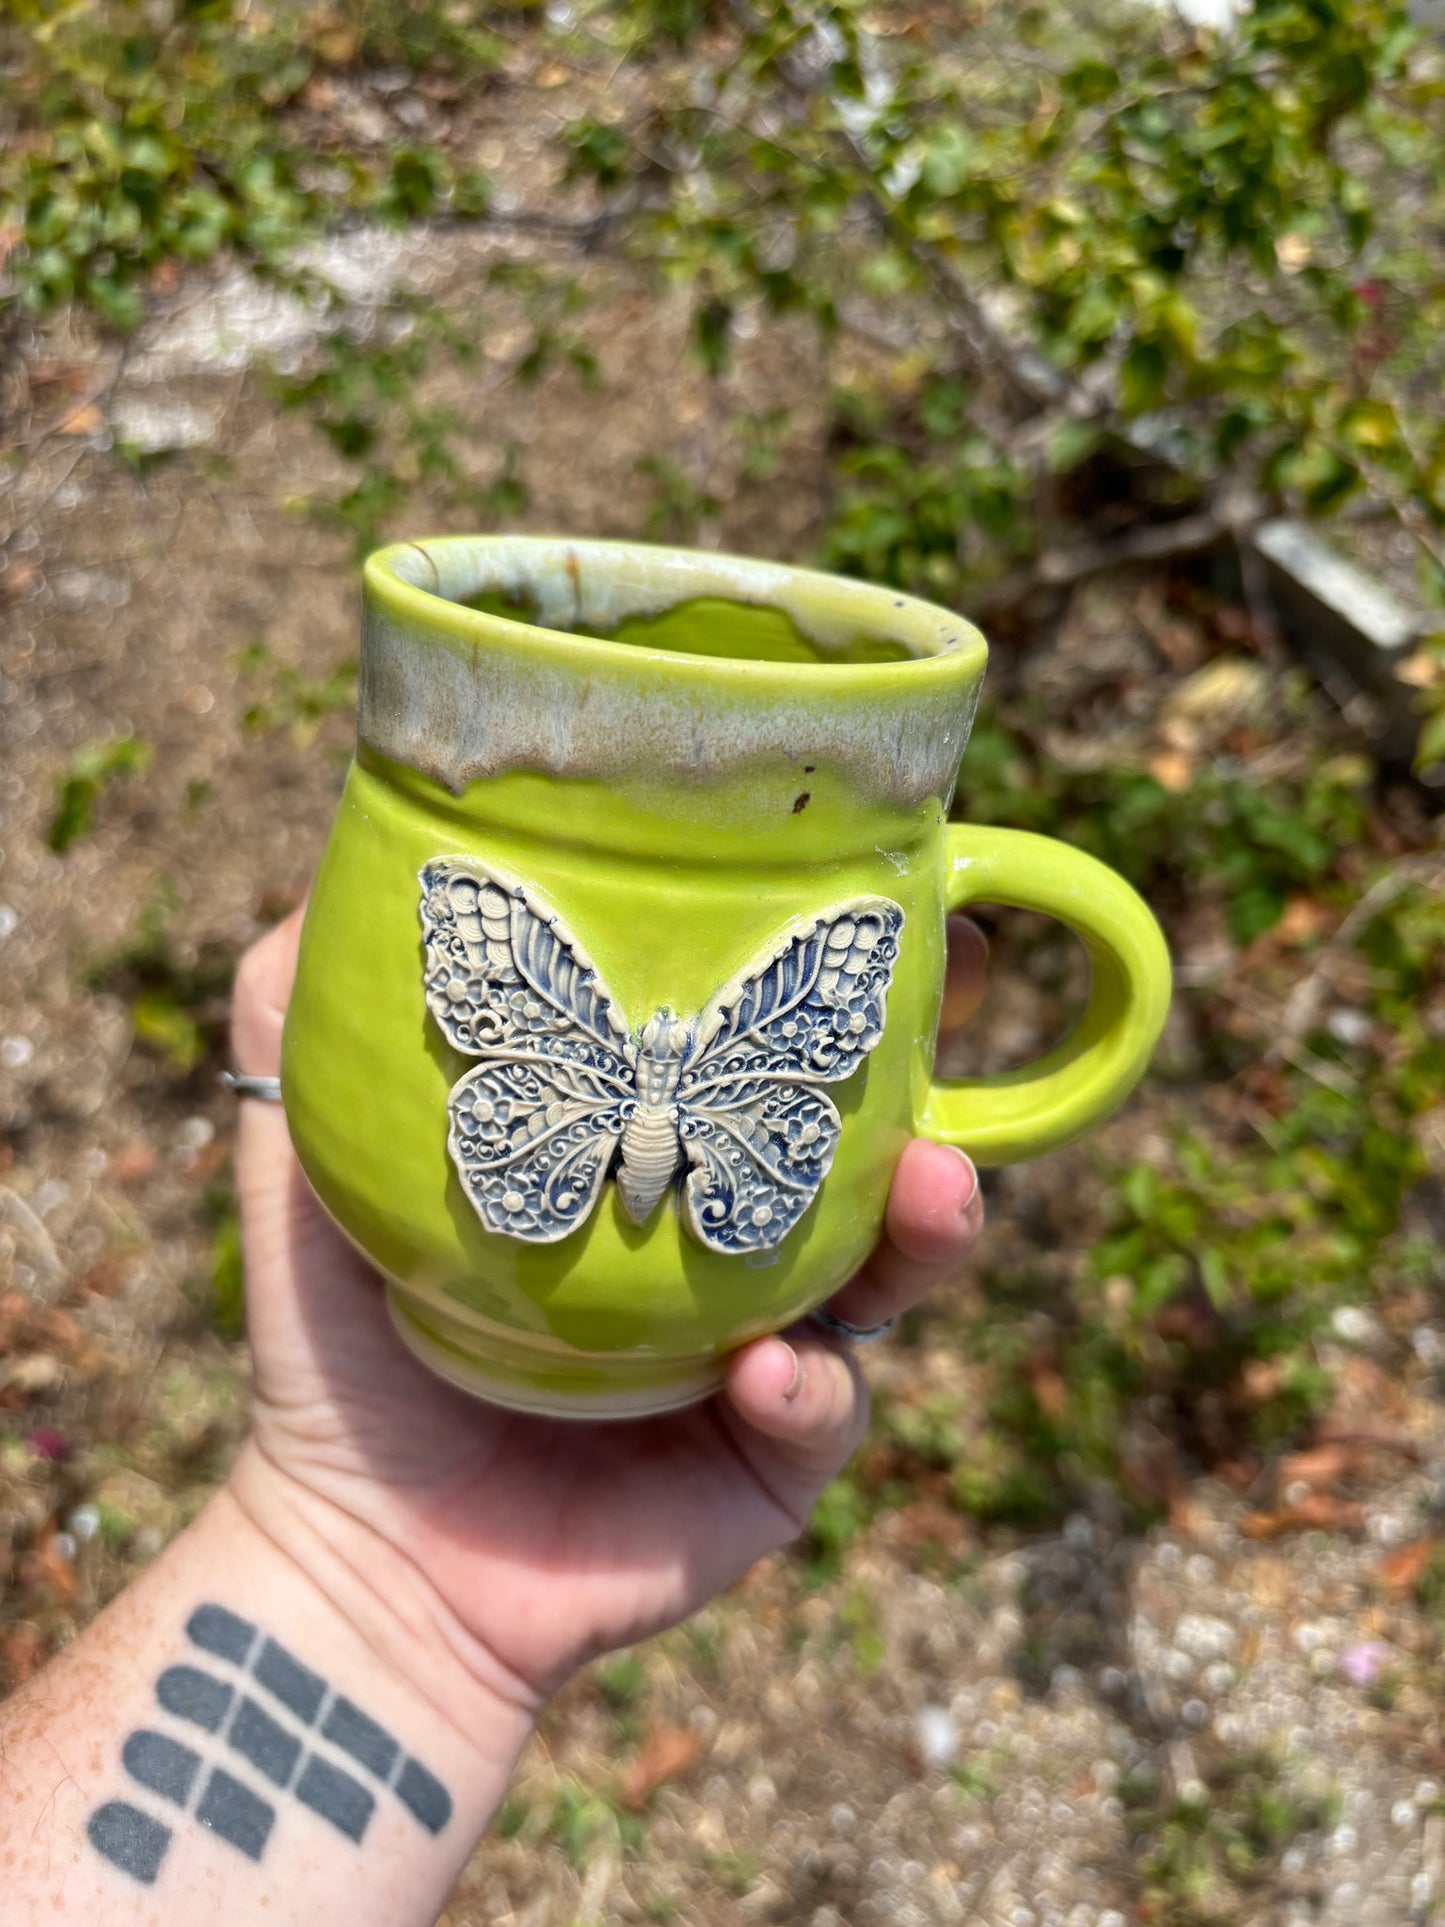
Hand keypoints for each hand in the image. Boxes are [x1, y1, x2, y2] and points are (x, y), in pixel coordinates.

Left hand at [227, 908, 987, 1720]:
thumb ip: (309, 1022)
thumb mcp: (313, 1166)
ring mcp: (773, 1350)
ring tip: (933, 1183)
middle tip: (963, 988)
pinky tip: (764, 1372)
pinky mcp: (774, 1461)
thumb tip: (343, 863)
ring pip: (895, 1271)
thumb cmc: (347, 1354)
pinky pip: (825, 1413)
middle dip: (933, 1061)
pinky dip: (807, 1388)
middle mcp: (734, 1244)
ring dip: (930, 1223)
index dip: (828, 978)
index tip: (883, 897)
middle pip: (869, 1140)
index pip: (763, 1053)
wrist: (363, 1549)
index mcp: (656, 1161)